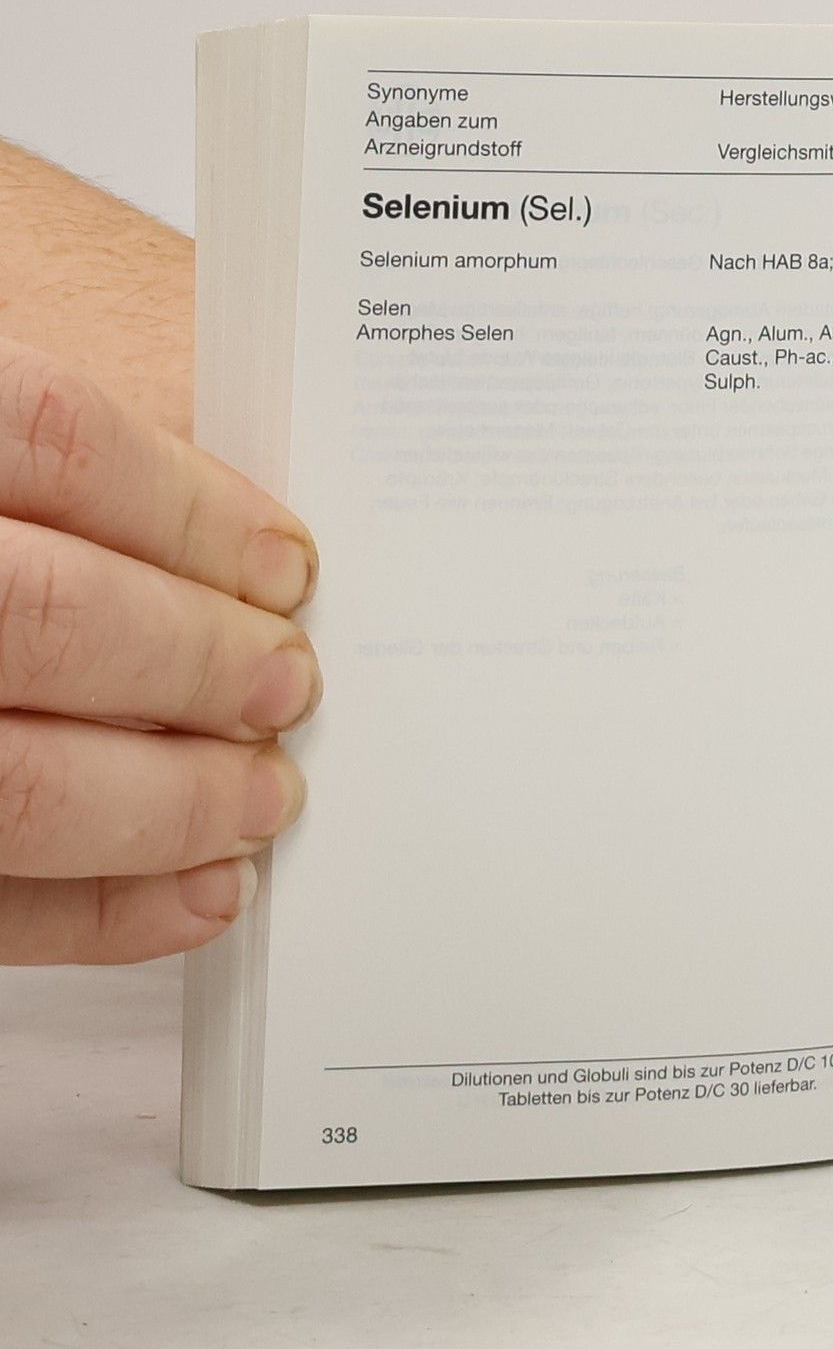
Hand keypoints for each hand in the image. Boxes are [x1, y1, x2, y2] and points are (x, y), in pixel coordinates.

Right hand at [0, 339, 319, 962]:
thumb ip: (71, 456)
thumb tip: (253, 554)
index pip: (50, 438)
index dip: (190, 510)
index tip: (288, 566)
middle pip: (43, 615)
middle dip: (197, 663)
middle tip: (289, 684)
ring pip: (15, 783)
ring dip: (168, 802)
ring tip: (262, 798)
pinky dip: (100, 910)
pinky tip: (195, 894)